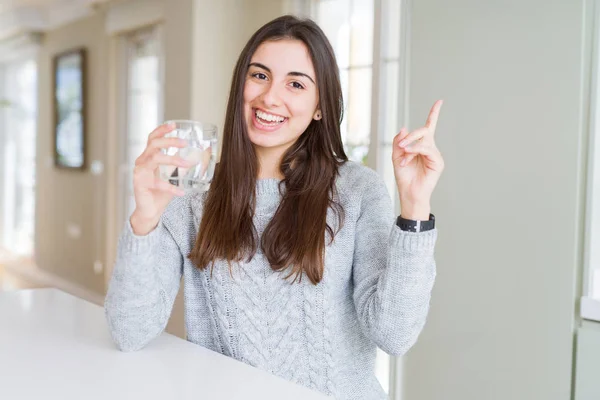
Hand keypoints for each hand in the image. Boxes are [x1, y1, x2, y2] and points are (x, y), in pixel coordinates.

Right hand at [130, 123, 194, 234]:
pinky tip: (181, 192)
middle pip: (153, 144)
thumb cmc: (161, 192)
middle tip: (185, 142)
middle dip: (170, 140)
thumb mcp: (174, 175)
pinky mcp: (140, 184)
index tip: (174, 124)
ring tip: (188, 164)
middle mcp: (142, 161)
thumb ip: (183, 164)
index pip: (152, 138)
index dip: (162, 130)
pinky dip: (170, 187)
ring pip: (155, 158)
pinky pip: (157, 182)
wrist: (150, 211)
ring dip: (173, 159)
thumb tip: (202, 153)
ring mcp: (139, 172)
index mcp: (148, 156)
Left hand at [392, 100, 444, 219]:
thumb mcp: (396, 156)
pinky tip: (407, 158)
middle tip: (400, 147)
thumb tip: (404, 128)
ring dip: (410, 146)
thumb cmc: (404, 177)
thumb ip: (399, 142)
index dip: (434, 114)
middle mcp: (430, 148)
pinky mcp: (438, 162)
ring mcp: (435, 155)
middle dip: (411, 136)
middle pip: (424, 131)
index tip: (440, 101)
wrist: (409, 193)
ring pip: (424, 139)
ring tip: (403, 156)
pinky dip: (415, 151)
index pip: (429, 127)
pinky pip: (426, 149)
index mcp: (421, 146)